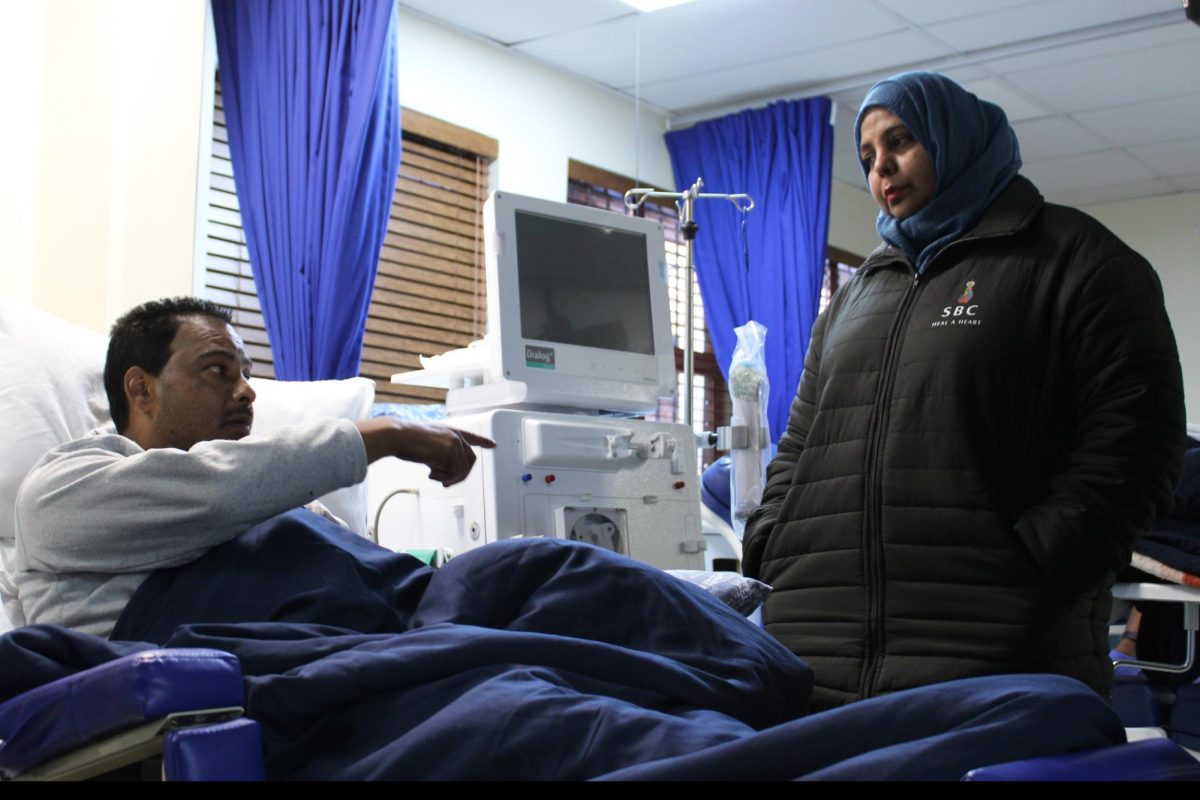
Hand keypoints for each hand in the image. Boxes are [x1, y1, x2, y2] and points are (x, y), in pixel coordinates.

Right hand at [355, 418, 495, 485]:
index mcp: (450, 431)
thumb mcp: (427, 445)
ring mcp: (454, 442)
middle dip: (459, 475)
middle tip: (444, 482)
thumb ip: (440, 454)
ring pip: (464, 469)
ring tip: (435, 477)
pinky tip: (431, 474)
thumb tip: (445, 471)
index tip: (493, 445)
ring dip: (450, 478)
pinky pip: (456, 472)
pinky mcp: (450, 450)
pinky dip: (444, 478)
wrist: (397, 435)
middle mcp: (455, 435)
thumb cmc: (405, 440)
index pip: (471, 436)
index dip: (483, 442)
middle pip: (470, 461)